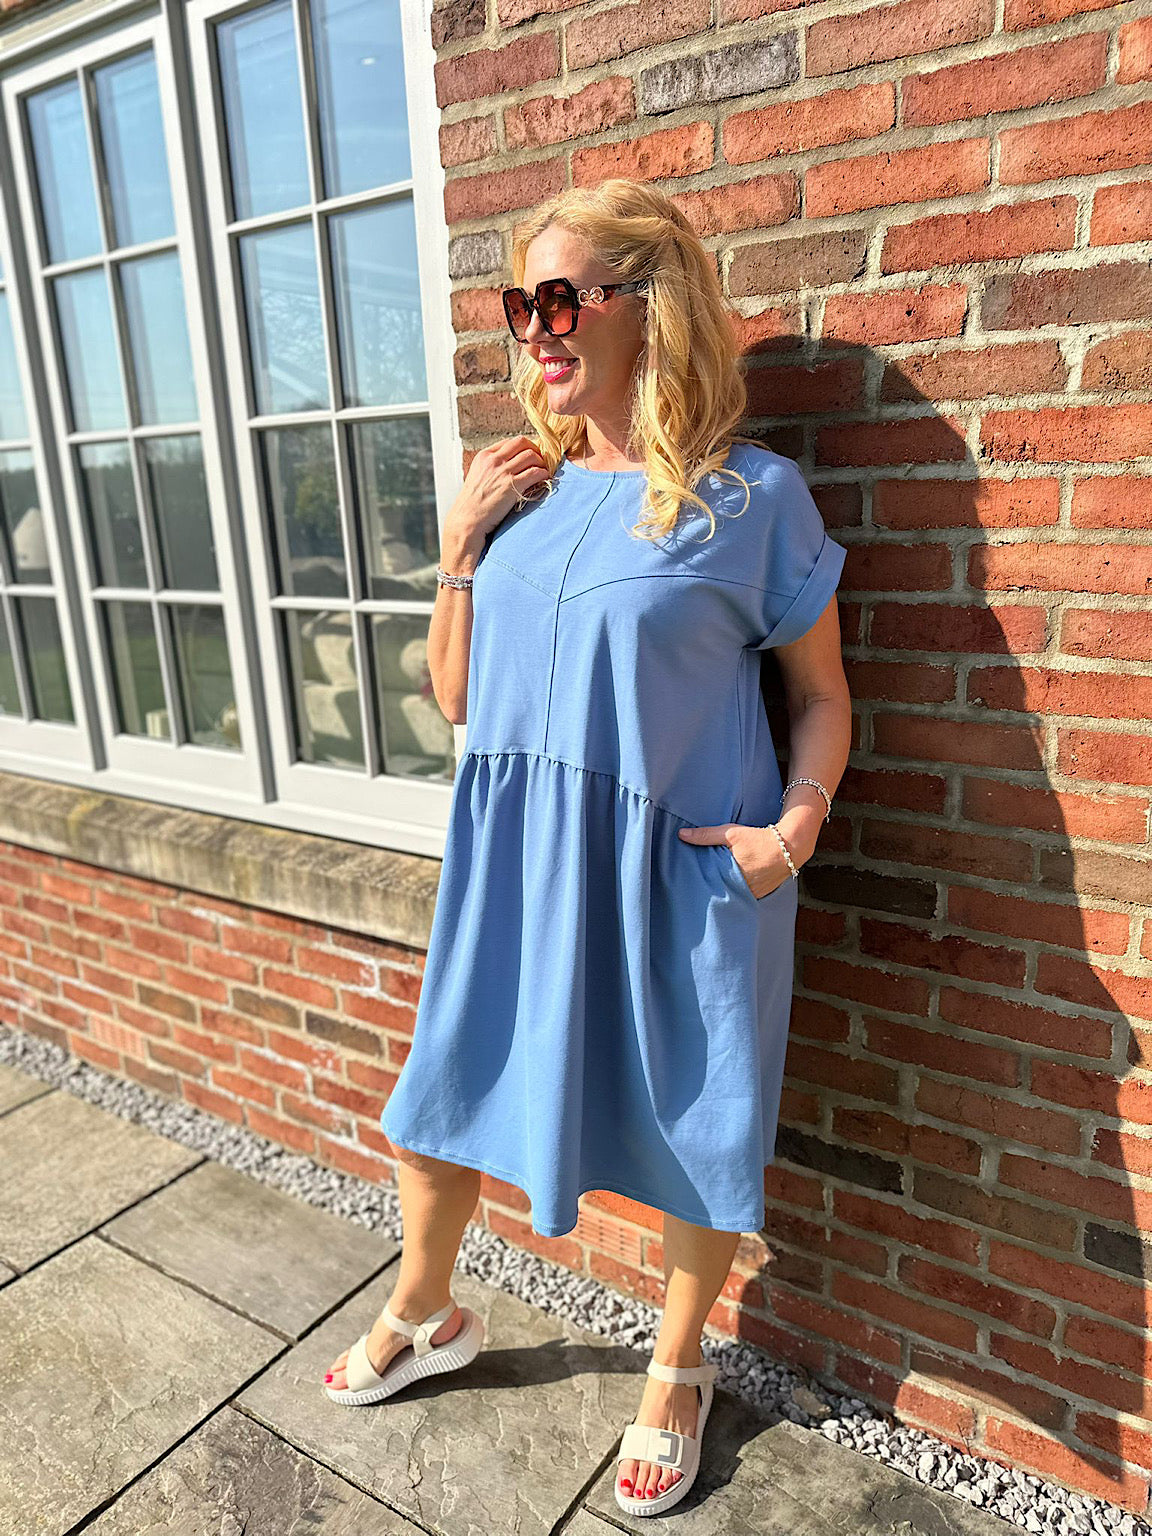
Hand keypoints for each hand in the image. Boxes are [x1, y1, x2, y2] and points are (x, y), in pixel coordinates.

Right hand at [445, 436, 550, 545]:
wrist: (467, 519)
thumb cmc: (472, 504)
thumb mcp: (477, 476)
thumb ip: (491, 467)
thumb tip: (510, 466)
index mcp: (484, 456)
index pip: (509, 442)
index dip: (523, 447)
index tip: (529, 455)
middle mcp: (493, 460)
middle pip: (522, 443)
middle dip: (535, 450)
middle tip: (539, 460)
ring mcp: (503, 472)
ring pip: (531, 455)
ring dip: (541, 462)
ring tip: (542, 471)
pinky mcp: (512, 485)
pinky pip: (535, 472)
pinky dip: (543, 474)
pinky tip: (544, 479)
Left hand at [677, 821, 802, 898]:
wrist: (789, 847)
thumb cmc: (758, 839)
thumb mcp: (730, 833)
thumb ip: (705, 835)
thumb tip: (681, 834)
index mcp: (731, 877)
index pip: (708, 886)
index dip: (698, 884)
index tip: (687, 884)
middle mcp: (741, 889)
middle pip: (719, 892)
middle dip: (710, 889)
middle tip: (695, 888)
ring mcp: (751, 894)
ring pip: (731, 895)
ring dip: (723, 890)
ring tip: (712, 887)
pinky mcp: (759, 895)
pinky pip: (743, 896)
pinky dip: (736, 891)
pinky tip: (730, 886)